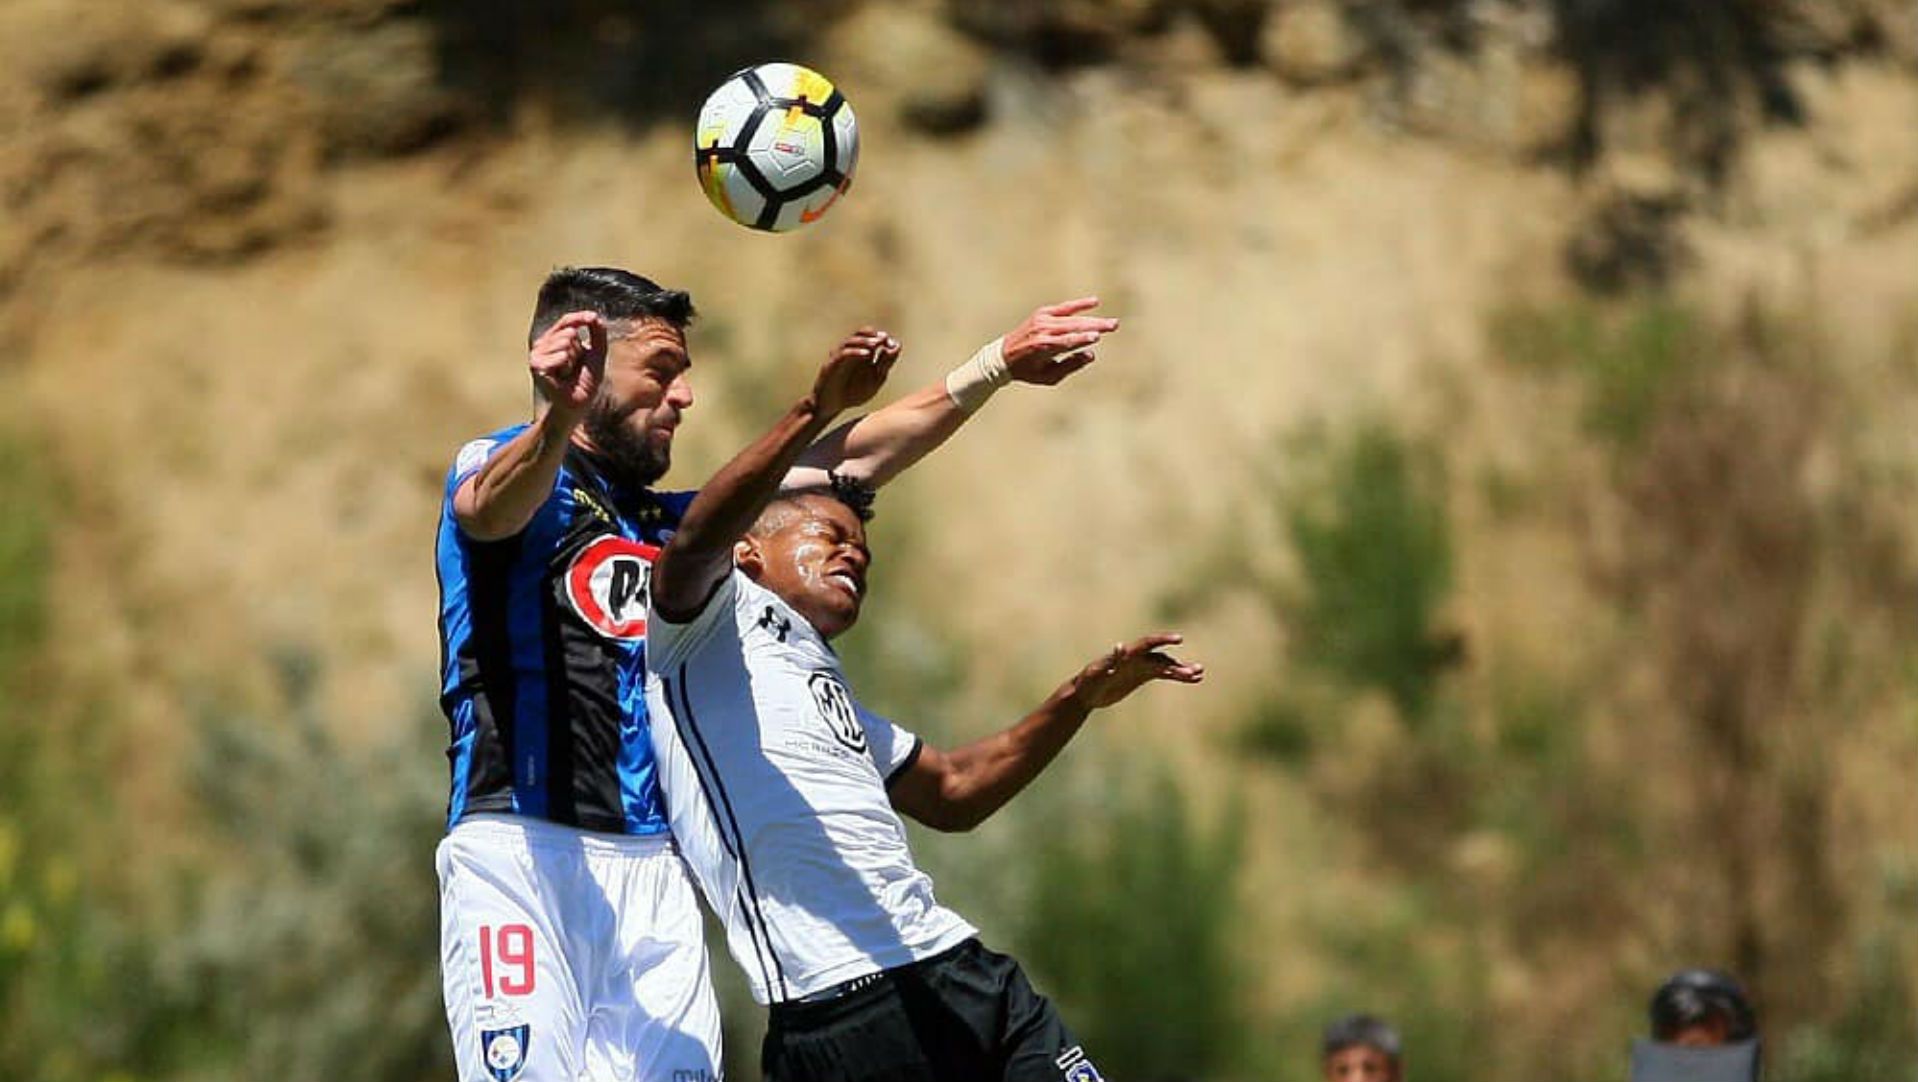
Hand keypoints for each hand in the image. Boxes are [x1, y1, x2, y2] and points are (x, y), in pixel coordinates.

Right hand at [530, 311, 607, 415]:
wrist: (577, 404)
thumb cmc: (585, 380)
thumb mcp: (597, 354)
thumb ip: (598, 334)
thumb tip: (594, 315)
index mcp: (555, 339)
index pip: (567, 320)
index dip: (580, 317)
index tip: (593, 317)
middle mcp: (543, 343)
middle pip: (569, 331)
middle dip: (579, 351)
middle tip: (574, 368)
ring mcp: (537, 353)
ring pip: (565, 341)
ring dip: (573, 360)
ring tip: (567, 373)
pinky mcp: (536, 364)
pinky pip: (561, 355)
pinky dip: (567, 367)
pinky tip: (562, 377)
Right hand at [813, 326, 900, 416]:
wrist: (831, 407)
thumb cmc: (852, 394)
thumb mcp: (875, 380)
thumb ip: (885, 365)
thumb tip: (896, 347)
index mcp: (860, 353)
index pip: (870, 337)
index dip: (881, 337)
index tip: (893, 343)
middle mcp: (849, 351)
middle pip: (859, 334)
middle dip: (872, 335)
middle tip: (884, 338)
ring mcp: (838, 357)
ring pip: (850, 341)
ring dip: (864, 341)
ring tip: (877, 344)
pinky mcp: (830, 364)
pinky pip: (842, 354)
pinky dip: (855, 352)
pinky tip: (867, 355)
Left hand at [1000, 297, 1119, 386]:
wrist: (1004, 356)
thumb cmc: (1029, 370)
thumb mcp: (1048, 377)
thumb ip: (1070, 366)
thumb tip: (1091, 354)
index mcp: (1042, 347)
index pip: (1066, 342)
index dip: (1081, 339)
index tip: (1096, 337)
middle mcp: (1042, 331)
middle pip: (1072, 327)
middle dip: (1094, 326)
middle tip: (1114, 325)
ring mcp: (1042, 320)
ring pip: (1071, 318)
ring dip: (1092, 319)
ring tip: (1111, 323)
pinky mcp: (1042, 313)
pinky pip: (1064, 308)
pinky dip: (1079, 305)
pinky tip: (1095, 301)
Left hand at [1066, 633, 1203, 709]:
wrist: (1085, 693)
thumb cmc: (1088, 682)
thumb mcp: (1097, 673)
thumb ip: (1110, 662)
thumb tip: (1120, 646)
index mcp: (1127, 654)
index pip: (1148, 643)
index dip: (1163, 640)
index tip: (1179, 639)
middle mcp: (1136, 658)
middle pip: (1161, 657)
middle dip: (1178, 664)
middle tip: (1196, 670)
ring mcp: (1141, 666)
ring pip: (1165, 665)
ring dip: (1181, 670)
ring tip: (1199, 675)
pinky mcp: (1142, 676)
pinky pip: (1163, 674)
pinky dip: (1176, 676)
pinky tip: (1192, 679)